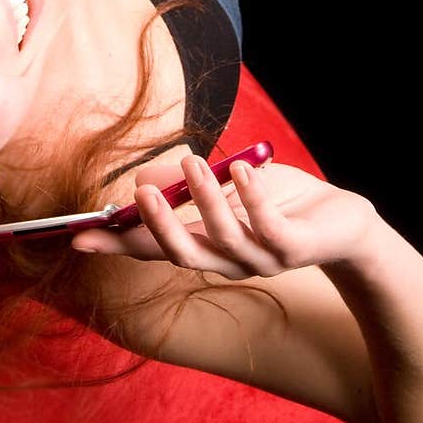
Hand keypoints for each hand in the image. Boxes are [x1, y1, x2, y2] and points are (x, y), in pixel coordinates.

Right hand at [70, 155, 377, 279]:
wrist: (343, 221)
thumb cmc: (280, 199)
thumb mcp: (226, 184)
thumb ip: (186, 185)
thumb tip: (142, 180)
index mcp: (206, 247)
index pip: (152, 249)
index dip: (117, 244)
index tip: (78, 235)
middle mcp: (228, 261)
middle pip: (183, 254)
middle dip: (159, 227)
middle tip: (139, 194)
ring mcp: (261, 260)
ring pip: (224, 238)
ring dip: (205, 200)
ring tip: (193, 162)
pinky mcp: (294, 250)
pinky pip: (268, 226)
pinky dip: (252, 196)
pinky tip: (243, 169)